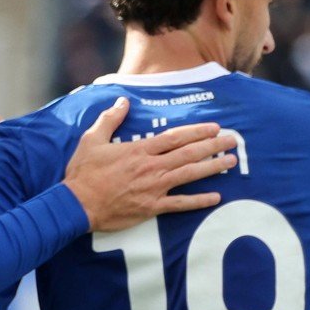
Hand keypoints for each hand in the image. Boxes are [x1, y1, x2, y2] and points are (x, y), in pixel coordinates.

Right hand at [63, 97, 238, 231]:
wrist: (76, 204)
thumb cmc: (83, 172)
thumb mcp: (92, 139)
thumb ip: (110, 119)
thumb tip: (123, 101)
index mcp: (139, 150)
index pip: (175, 137)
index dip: (197, 131)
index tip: (214, 127)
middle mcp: (151, 167)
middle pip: (188, 154)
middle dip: (213, 146)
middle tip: (233, 140)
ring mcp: (153, 188)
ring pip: (189, 175)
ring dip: (212, 168)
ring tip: (230, 162)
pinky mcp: (151, 207)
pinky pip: (180, 204)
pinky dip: (199, 201)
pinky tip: (215, 197)